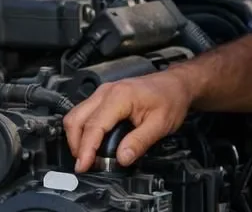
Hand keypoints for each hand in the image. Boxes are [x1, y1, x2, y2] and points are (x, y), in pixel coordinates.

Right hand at [62, 71, 196, 172]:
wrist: (175, 84)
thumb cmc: (170, 99)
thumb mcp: (161, 124)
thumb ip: (140, 142)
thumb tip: (122, 158)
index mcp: (119, 97)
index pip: (94, 126)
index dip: (86, 149)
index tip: (83, 166)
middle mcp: (106, 92)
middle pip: (76, 119)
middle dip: (76, 145)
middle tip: (84, 165)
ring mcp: (102, 93)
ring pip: (76, 116)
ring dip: (76, 138)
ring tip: (87, 156)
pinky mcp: (103, 97)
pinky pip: (83, 113)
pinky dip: (83, 130)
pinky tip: (91, 143)